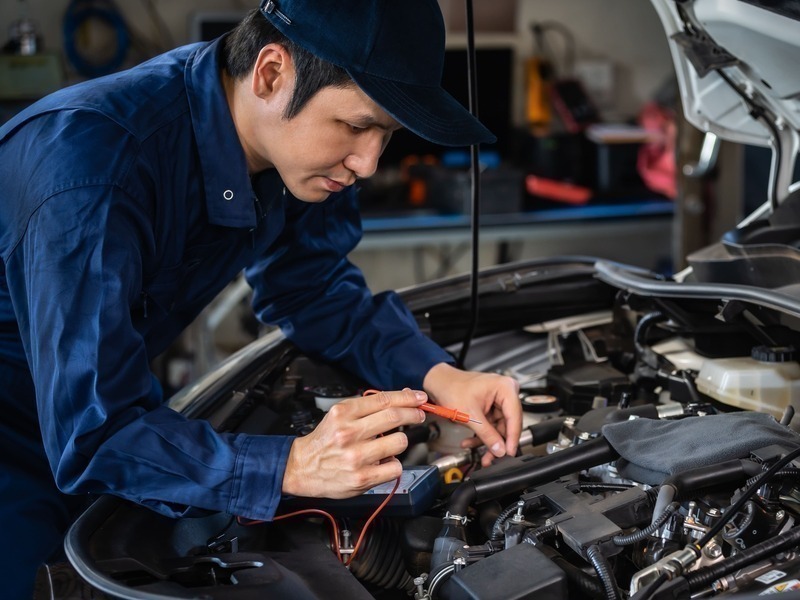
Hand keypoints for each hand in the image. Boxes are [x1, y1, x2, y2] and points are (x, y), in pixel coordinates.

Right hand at [281, 388, 426, 497]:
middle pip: (394, 418)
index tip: (419, 398)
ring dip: (401, 442)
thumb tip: (402, 397)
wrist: (302, 468)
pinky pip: (395, 467)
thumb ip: (368, 407)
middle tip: (419, 415)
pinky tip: (383, 462)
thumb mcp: (339, 416)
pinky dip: (394, 464)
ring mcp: (356, 456)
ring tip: (390, 444)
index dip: (407, 397)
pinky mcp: (362, 477)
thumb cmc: (325, 441)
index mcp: (343, 413)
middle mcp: (349, 432)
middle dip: (413, 414)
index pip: (384, 400)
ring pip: (399, 442)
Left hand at [423, 363, 520, 466]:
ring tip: (479, 453)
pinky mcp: (492, 407)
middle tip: (492, 456)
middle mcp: (505, 392)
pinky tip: (471, 442)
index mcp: (505, 388)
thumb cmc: (452, 388)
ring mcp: (499, 400)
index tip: (509, 452)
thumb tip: (500, 450)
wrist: (439, 383)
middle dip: (497, 442)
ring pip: (499, 427)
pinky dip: (482, 435)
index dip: (512, 438)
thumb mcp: (470, 414)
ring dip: (488, 441)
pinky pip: (492, 425)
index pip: (514, 417)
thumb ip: (487, 434)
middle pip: (508, 424)